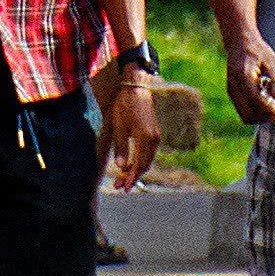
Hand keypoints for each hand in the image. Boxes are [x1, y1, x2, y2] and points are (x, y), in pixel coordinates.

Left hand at [97, 60, 159, 190]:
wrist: (136, 87)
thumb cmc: (125, 105)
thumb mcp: (119, 126)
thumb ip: (121, 148)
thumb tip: (121, 167)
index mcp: (146, 138)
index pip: (139, 164)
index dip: (131, 178)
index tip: (123, 188)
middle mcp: (154, 139)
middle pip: (144, 165)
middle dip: (131, 176)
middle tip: (119, 186)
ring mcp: (156, 136)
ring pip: (147, 159)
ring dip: (135, 169)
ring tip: (121, 178)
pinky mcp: (154, 133)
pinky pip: (148, 152)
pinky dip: (139, 160)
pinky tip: (129, 164)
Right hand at [224, 30, 274, 124]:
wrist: (239, 43)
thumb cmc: (258, 51)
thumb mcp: (271, 61)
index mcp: (243, 74)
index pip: (254, 98)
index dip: (267, 107)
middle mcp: (234, 86)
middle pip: (248, 113)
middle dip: (264, 116)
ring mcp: (232, 92)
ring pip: (245, 115)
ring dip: (260, 116)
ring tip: (272, 107)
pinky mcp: (233, 95)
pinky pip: (244, 111)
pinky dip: (256, 112)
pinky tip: (265, 103)